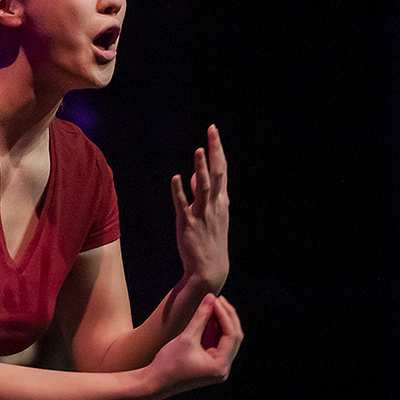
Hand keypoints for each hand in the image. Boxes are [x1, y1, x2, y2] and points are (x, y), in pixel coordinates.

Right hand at [149, 292, 242, 397]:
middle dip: (226, 317)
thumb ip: (200, 317)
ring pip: (225, 340)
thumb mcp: (185, 338)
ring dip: (220, 322)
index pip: (231, 335)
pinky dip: (213, 330)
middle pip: (233, 337)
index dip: (225, 315)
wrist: (154, 383)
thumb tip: (210, 298)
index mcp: (220, 365)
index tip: (216, 300)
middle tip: (217, 299)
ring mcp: (217, 367)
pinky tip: (207, 317)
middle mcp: (223, 368)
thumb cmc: (167, 364)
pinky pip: (216, 344)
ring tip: (212, 305)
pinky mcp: (209, 364)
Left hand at [171, 125, 229, 292]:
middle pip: (218, 173)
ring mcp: (202, 214)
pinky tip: (176, 178)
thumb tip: (195, 176)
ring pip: (204, 187)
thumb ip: (204, 194)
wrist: (210, 269)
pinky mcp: (188, 224)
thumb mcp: (210, 214)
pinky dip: (180, 192)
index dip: (218, 150)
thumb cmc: (210, 239)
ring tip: (199, 151)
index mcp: (222, 201)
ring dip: (202, 169)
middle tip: (212, 130)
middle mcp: (215, 205)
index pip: (222, 170)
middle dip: (215, 151)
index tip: (213, 131)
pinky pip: (183, 205)